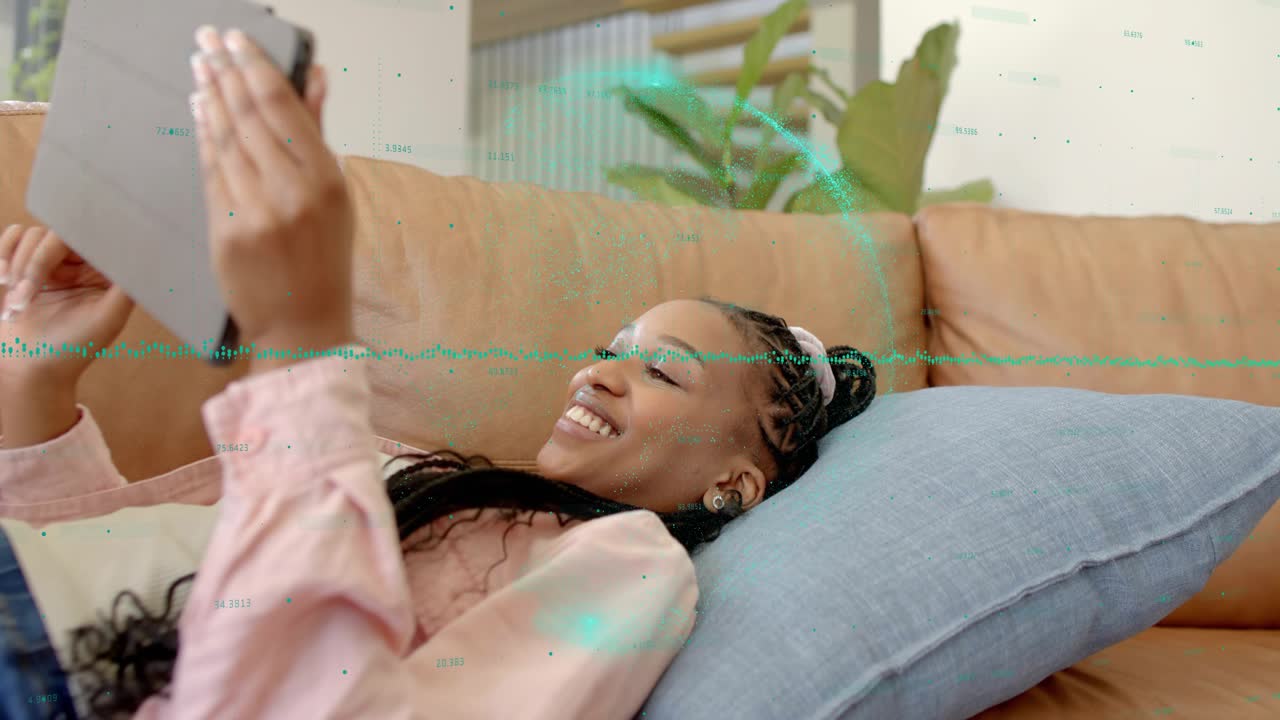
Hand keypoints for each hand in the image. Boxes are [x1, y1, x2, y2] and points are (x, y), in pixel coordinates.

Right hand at [0, 225, 134, 388]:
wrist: (27, 366)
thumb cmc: (71, 348)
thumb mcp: (108, 319)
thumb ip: (126, 287)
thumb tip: (141, 254)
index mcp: (109, 273)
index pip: (97, 238)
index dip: (77, 239)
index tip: (62, 259)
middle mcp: (85, 263)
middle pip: (60, 234)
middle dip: (37, 262)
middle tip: (25, 296)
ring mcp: (55, 262)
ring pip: (34, 236)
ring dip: (19, 267)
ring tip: (17, 302)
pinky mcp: (26, 263)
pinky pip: (14, 237)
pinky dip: (4, 255)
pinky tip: (3, 280)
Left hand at [190, 26, 353, 366]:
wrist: (304, 328)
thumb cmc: (324, 261)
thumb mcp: (336, 198)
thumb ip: (319, 134)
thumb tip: (316, 75)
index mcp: (328, 182)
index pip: (284, 110)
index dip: (256, 69)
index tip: (237, 40)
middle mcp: (292, 193)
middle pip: (249, 118)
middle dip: (225, 72)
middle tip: (206, 40)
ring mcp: (256, 213)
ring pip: (226, 141)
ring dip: (209, 97)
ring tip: (199, 65)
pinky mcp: (226, 232)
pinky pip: (211, 173)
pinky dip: (203, 137)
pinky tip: (199, 110)